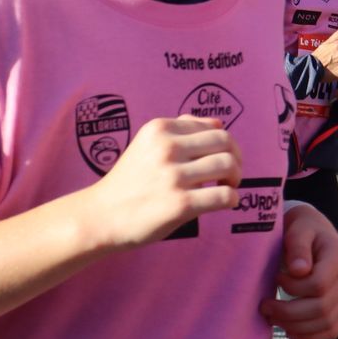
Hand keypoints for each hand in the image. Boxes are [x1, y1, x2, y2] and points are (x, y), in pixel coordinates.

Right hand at [82, 116, 241, 248]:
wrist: (101, 215)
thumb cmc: (128, 181)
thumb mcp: (147, 145)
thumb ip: (179, 130)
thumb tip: (217, 123)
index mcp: (159, 129)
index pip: (212, 127)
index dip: (225, 144)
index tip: (221, 158)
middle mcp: (167, 148)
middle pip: (224, 143)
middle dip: (236, 158)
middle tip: (230, 175)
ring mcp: (174, 176)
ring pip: (228, 166)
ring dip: (235, 178)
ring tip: (226, 188)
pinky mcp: (180, 204)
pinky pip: (224, 196)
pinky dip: (232, 200)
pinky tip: (225, 203)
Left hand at [261, 202, 337, 338]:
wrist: (312, 232)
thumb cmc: (301, 229)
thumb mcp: (297, 228)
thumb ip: (298, 245)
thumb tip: (299, 270)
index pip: (319, 284)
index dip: (293, 287)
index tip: (275, 277)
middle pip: (322, 307)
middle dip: (288, 312)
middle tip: (264, 306)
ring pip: (326, 323)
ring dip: (296, 326)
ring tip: (272, 317)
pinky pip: (330, 330)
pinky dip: (309, 336)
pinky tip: (288, 329)